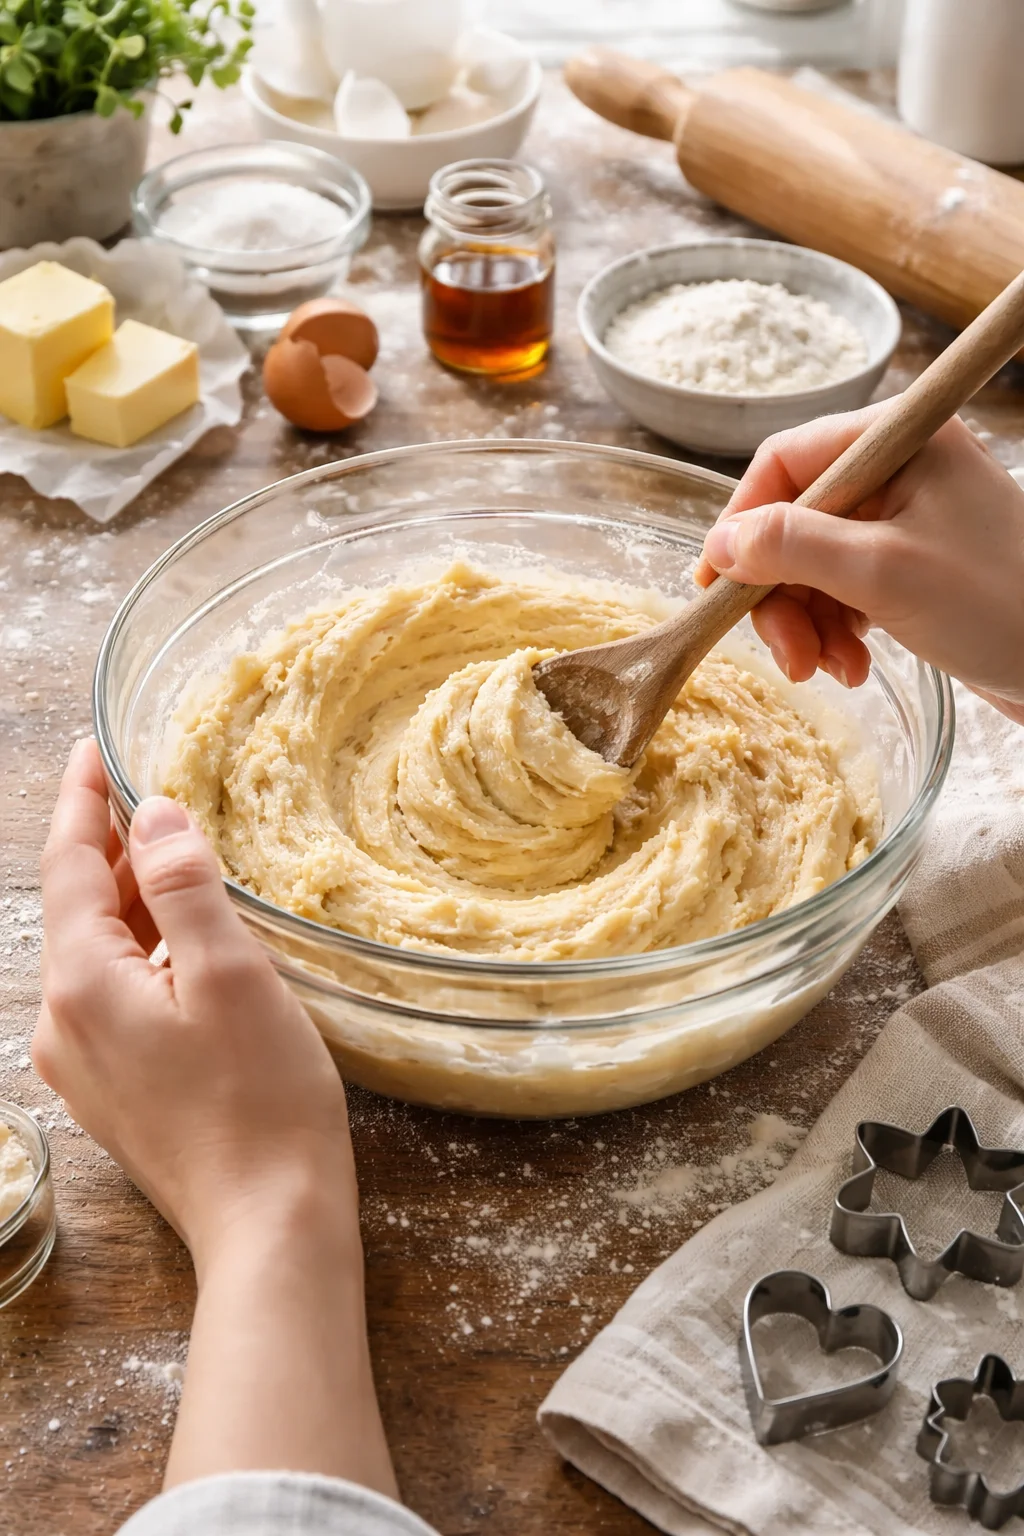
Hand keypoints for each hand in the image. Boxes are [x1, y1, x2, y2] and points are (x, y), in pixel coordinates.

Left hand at [36, 740, 398, 1497]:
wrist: (267, 1223)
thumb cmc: (262, 1098)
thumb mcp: (231, 974)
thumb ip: (184, 887)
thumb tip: (152, 815)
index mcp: (84, 983)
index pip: (67, 865)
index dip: (82, 800)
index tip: (93, 749)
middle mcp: (63, 1023)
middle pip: (77, 909)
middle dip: (109, 848)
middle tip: (153, 795)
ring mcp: (83, 1064)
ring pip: (96, 955)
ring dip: (132, 904)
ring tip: (179, 864)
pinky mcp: (113, 1092)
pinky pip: (112, 997)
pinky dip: (141, 955)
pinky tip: (185, 950)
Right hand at [694, 408, 1023, 723]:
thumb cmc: (1000, 605)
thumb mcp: (883, 572)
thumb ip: (794, 547)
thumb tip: (721, 543)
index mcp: (900, 439)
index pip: (786, 462)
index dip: (743, 522)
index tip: (717, 584)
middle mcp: (901, 469)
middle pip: (794, 520)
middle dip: (780, 592)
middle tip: (788, 654)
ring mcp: (908, 518)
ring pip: (813, 563)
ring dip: (807, 621)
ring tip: (829, 669)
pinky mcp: (914, 566)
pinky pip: (844, 589)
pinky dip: (835, 630)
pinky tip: (853, 665)